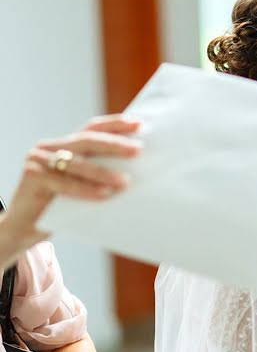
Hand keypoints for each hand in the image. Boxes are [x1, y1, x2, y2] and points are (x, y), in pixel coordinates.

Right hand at [2, 115, 142, 255]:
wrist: (22, 228)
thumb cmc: (57, 206)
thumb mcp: (79, 184)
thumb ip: (96, 172)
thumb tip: (136, 169)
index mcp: (64, 144)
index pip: (92, 127)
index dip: (115, 124)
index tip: (139, 123)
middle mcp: (50, 147)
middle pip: (87, 141)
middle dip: (115, 145)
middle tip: (138, 151)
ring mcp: (39, 161)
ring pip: (78, 163)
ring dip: (104, 172)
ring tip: (126, 182)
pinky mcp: (32, 177)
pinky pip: (65, 184)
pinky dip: (87, 189)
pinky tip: (105, 194)